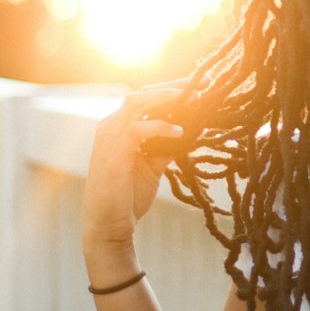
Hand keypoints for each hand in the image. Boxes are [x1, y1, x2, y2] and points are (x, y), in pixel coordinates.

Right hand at [81, 83, 186, 260]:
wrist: (107, 227)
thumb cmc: (127, 196)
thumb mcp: (151, 166)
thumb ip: (165, 147)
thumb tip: (190, 131)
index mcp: (118, 127)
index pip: (144, 99)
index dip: (170, 90)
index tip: (199, 85)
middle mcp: (110, 126)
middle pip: (142, 94)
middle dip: (172, 86)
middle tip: (202, 82)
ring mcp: (109, 138)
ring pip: (136, 102)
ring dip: (165, 97)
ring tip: (191, 97)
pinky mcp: (114, 154)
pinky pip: (137, 130)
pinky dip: (160, 127)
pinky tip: (179, 131)